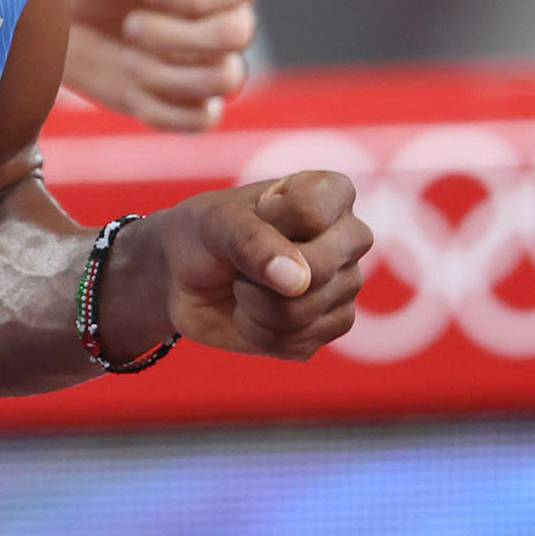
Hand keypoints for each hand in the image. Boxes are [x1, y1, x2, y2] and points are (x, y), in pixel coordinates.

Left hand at [63, 0, 260, 130]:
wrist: (54, 13)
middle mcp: (225, 13)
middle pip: (236, 34)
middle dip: (176, 35)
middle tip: (130, 25)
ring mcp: (209, 59)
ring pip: (223, 80)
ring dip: (165, 71)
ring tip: (127, 55)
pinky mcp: (187, 99)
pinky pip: (200, 119)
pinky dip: (162, 107)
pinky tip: (132, 85)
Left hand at [116, 172, 370, 362]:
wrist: (185, 279)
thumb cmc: (204, 235)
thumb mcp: (214, 223)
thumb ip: (251, 240)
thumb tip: (298, 281)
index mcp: (331, 193)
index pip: (311, 213)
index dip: (266, 222)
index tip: (253, 215)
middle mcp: (349, 237)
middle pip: (317, 268)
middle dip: (257, 274)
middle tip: (241, 262)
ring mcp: (346, 284)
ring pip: (302, 310)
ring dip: (253, 304)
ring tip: (245, 286)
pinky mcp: (332, 325)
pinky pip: (299, 342)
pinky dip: (259, 333)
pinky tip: (253, 314)